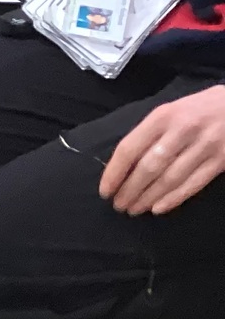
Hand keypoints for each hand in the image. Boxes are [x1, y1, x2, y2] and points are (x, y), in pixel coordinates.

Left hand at [99, 84, 224, 214]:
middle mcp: (182, 131)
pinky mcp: (221, 160)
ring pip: (170, 179)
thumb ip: (150, 133)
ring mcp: (204, 146)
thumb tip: (123, 164)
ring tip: (135, 209)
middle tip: (119, 205)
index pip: (130, 148)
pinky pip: (194, 184)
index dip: (114, 172)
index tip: (105, 190)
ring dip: (149, 198)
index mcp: (163, 116)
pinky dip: (174, 198)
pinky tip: (159, 208)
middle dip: (130, 190)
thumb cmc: (198, 109)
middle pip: (149, 167)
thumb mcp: (170, 111)